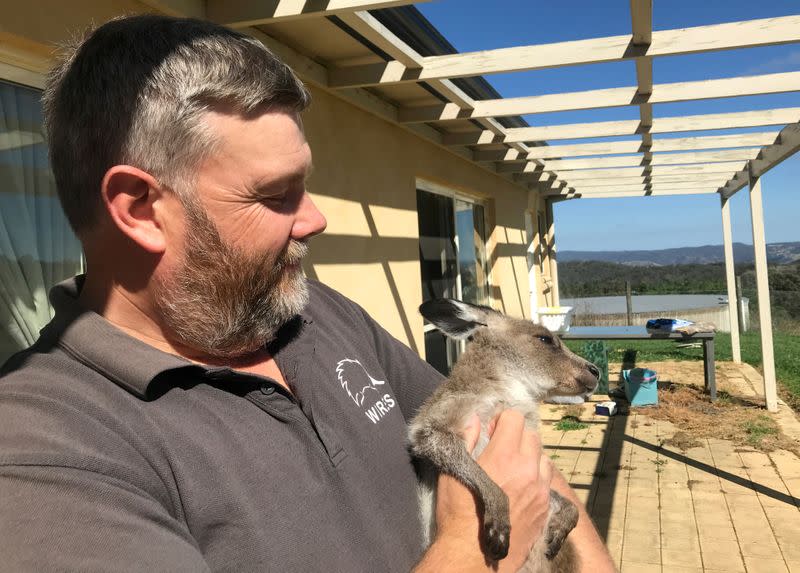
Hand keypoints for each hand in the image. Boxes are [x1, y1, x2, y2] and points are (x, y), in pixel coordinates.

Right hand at [435, 410, 552, 571]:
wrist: (472, 556)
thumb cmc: (457, 513)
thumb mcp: (453, 471)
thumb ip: (466, 440)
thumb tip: (475, 418)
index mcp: (504, 456)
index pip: (515, 418)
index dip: (501, 421)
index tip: (490, 434)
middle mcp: (528, 469)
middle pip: (532, 435)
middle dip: (516, 437)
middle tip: (499, 451)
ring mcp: (540, 490)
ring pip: (543, 459)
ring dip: (529, 458)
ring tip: (512, 472)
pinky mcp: (545, 509)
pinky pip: (546, 482)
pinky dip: (535, 479)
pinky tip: (518, 491)